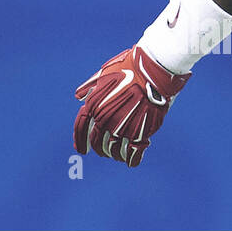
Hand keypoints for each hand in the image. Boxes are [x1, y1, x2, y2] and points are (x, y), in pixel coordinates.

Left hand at [73, 45, 189, 166]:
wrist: (153, 71)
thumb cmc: (128, 68)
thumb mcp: (104, 73)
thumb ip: (90, 86)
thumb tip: (78, 97)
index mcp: (94, 105)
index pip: (81, 127)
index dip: (79, 140)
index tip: (81, 150)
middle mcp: (105, 119)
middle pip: (97, 142)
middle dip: (98, 148)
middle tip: (102, 151)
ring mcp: (122, 128)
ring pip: (113, 150)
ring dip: (114, 154)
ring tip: (117, 154)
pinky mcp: (140, 134)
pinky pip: (132, 154)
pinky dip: (131, 160)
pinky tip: (130, 162)